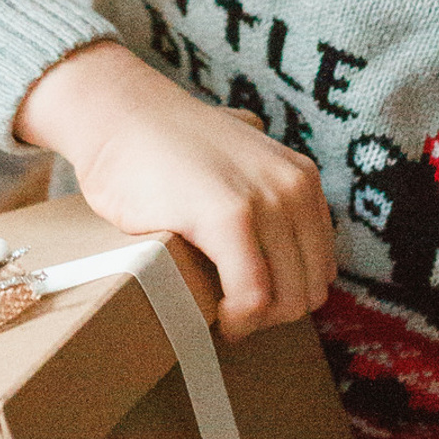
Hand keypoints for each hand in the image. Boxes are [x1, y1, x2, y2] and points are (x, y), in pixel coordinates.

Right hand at [14, 40, 334, 339]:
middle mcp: (294, 187)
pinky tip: (213, 313)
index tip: (249, 301)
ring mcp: (264, 200)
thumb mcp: (237, 150)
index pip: (320, 269)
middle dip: (272, 315)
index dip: (286, 296)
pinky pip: (252, 296)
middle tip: (230, 311)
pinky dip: (238, 320)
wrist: (117, 116)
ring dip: (255, 322)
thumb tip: (270, 211)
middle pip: (309, 290)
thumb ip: (262, 175)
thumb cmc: (165, 143)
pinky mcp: (228, 217)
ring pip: (287, 301)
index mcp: (302, 178)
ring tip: (219, 312)